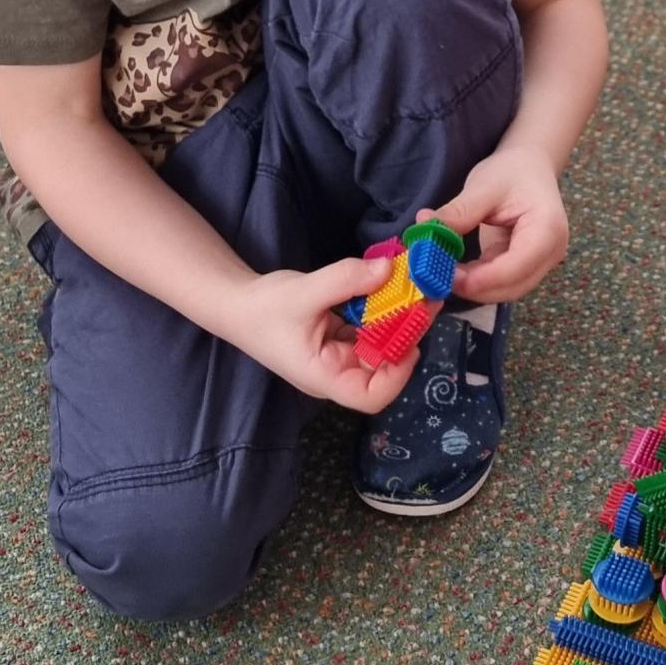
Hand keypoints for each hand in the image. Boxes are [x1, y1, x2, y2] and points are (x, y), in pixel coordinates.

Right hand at [239, 252, 434, 412]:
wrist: (237, 304)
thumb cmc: (263, 308)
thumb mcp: (304, 291)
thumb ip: (346, 279)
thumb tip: (389, 268)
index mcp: (324, 377)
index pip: (369, 397)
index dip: (397, 376)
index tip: (411, 342)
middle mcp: (337, 372)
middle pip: (382, 369)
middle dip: (406, 336)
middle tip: (428, 301)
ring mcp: (340, 356)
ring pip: (379, 345)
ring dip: (399, 320)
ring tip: (419, 290)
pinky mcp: (340, 338)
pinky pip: (369, 329)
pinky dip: (383, 310)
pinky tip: (395, 287)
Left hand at [420, 145, 568, 304]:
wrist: (529, 167)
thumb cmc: (511, 172)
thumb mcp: (483, 187)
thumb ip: (458, 213)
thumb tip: (424, 229)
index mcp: (547, 228)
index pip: (518, 265)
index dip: (485, 278)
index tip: (450, 278)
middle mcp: (551, 252)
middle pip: (514, 285)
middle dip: (476, 288)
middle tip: (438, 278)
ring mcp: (541, 262)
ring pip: (507, 290)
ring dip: (475, 288)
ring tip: (442, 273)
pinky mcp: (525, 266)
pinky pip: (502, 283)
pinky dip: (477, 282)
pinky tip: (454, 271)